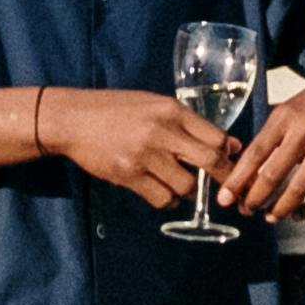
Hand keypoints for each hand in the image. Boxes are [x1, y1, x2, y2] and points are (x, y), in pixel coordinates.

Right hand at [45, 85, 224, 214]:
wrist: (74, 119)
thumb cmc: (117, 110)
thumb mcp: (155, 105)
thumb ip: (189, 123)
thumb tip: (230, 145)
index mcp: (172, 110)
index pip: (216, 136)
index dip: (227, 154)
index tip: (228, 162)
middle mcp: (162, 131)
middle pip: (209, 161)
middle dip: (220, 177)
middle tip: (221, 186)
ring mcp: (145, 156)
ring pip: (186, 186)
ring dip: (188, 191)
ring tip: (179, 183)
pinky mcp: (129, 176)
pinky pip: (162, 199)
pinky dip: (168, 200)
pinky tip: (162, 191)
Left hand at [218, 56, 304, 224]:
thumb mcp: (291, 107)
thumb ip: (272, 134)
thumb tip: (248, 167)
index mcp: (286, 116)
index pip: (255, 153)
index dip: (237, 180)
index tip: (224, 198)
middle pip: (274, 174)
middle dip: (256, 199)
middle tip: (247, 210)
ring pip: (300, 188)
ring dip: (282, 208)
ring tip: (271, 217)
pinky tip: (299, 213)